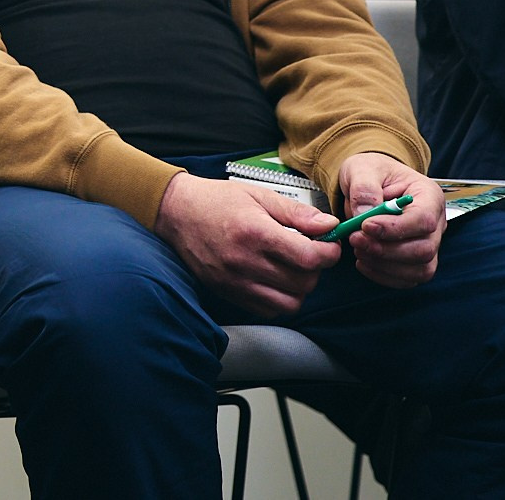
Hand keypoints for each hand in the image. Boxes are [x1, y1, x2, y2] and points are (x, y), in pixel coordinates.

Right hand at [154, 173, 339, 315]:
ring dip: (298, 288)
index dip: (329, 253)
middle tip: (307, 253)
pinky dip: (278, 298)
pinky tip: (273, 279)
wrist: (175, 212)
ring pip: (289, 303)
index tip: (328, 245)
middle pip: (304, 283)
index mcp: (255, 233)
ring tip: (290, 268)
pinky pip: (267, 310)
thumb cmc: (216, 200)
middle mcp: (244, 261)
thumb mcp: (259, 195)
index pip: (309, 258)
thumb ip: (297, 213)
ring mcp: (234, 281)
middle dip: (315, 269)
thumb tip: (330, 226)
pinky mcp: (227, 292)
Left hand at [336, 152, 443, 288]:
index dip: (395, 228)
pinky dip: (384, 276)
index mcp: (428, 195)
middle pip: (424, 250)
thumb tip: (364, 214)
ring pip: (421, 269)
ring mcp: (429, 243)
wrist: (370, 182)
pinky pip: (409, 279)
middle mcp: (436, 222)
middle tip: (355, 239)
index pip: (423, 220)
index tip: (365, 226)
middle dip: (386, 250)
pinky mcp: (416, 259)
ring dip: (385, 266)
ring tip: (358, 249)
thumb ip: (364, 188)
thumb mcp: (362, 168)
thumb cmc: (371, 173)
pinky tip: (364, 261)